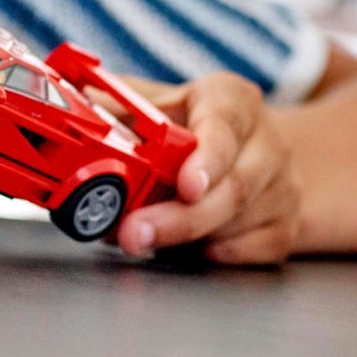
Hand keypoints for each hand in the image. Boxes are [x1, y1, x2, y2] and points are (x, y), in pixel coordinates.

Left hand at [114, 72, 300, 265]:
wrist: (250, 149)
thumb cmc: (194, 125)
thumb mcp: (159, 103)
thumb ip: (117, 108)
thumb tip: (70, 108)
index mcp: (232, 101)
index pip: (225, 125)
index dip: (207, 158)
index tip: (185, 186)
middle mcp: (265, 141)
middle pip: (233, 187)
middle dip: (180, 218)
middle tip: (133, 234)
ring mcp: (281, 186)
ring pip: (240, 223)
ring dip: (187, 239)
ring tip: (141, 239)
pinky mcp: (285, 224)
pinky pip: (256, 250)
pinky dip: (219, 254)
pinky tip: (191, 249)